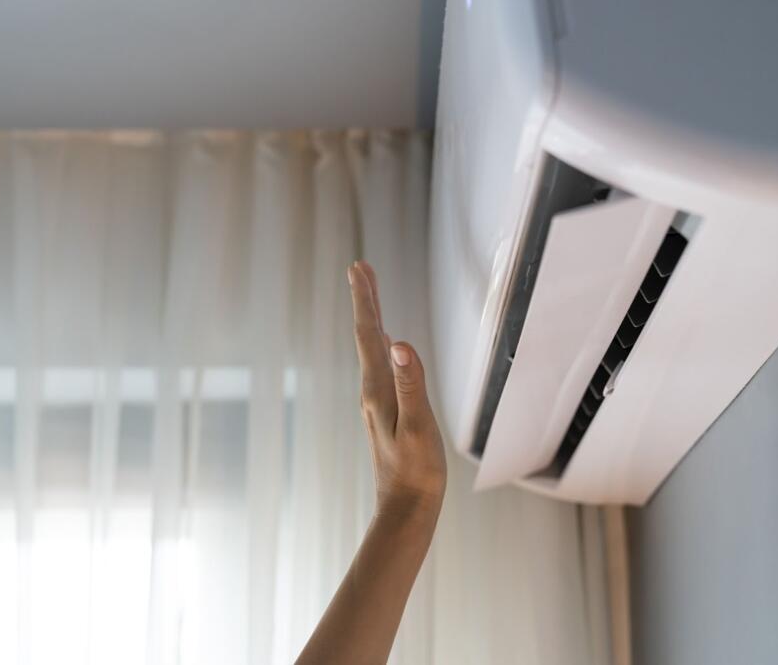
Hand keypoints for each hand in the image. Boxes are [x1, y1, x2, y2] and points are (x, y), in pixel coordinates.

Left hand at [348, 261, 446, 517]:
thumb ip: (411, 384)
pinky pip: (381, 368)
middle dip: (366, 302)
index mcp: (378, 390)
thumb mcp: (419, 427)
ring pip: (372, 352)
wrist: (406, 510)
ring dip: (371, 321)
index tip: (358, 268)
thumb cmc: (417, 471)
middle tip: (360, 269)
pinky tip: (387, 347)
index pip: (369, 335)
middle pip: (367, 338)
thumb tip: (400, 344)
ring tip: (371, 297)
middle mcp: (372, 393)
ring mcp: (378, 403)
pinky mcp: (387, 413)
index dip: (366, 300)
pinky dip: (381, 346)